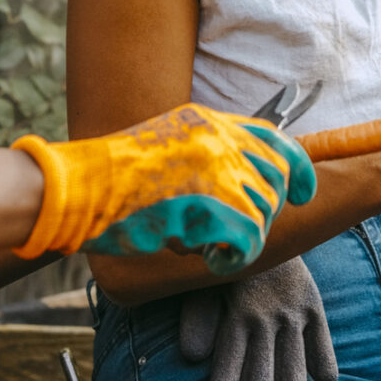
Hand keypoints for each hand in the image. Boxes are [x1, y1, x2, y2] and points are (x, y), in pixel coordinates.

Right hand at [11, 104, 315, 274]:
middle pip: (275, 180)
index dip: (297, 168)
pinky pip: (248, 240)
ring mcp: (217, 170)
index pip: (275, 137)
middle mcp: (219, 139)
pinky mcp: (212, 205)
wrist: (78, 189)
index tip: (301, 193)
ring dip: (241, 236)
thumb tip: (248, 184)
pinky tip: (210, 258)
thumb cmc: (112, 180)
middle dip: (262, 212)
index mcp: (208, 121)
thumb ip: (208, 155)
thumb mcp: (166, 144)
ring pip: (262, 213)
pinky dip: (233, 257)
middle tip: (230, 231)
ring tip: (204, 241)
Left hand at [179, 258, 337, 380]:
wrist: (266, 228)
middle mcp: (266, 314)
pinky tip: (323, 380)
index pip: (229, 357)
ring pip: (294, 359)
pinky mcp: (313, 305)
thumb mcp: (206, 284)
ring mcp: (293, 311)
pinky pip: (323, 339)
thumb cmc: (228, 265)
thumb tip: (192, 356)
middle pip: (263, 365)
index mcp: (236, 310)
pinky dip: (324, 360)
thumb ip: (199, 318)